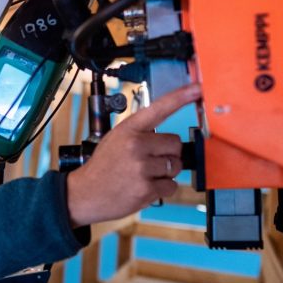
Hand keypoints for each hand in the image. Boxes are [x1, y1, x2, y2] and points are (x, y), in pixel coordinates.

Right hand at [65, 83, 200, 226]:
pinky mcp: (146, 188)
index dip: (181, 97)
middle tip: (150, 161)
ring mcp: (142, 167)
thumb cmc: (102, 167)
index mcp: (128, 129)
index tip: (197, 88)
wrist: (84, 193)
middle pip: (175, 144)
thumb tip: (170, 140)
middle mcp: (136, 145)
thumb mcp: (115, 140)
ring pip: (175, 166)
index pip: (159, 108)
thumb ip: (140, 134)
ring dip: (165, 173)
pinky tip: (144, 187)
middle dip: (168, 154)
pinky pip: (171, 186)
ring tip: (144, 175)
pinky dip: (162, 189)